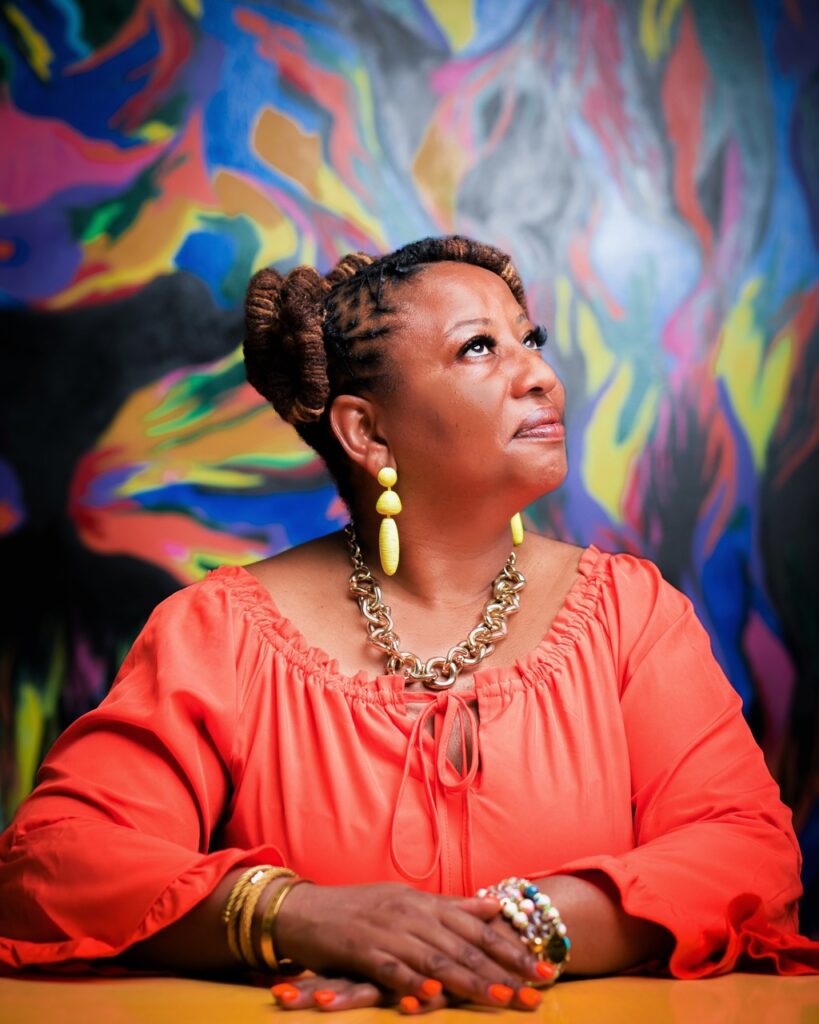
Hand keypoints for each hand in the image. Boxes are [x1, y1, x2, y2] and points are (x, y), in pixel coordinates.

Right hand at [273, 882, 544, 1007]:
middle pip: (464, 945)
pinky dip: (413, 982)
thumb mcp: (408, 902)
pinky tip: (433, 996)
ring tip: (501, 997)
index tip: (543, 968)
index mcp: (425, 903)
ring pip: (436, 958)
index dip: (512, 949)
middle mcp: (412, 914)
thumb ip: (450, 908)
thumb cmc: (359, 909)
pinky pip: (392, 968)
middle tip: (536, 990)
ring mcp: (387, 931)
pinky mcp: (362, 950)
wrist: (305, 909)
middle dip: (504, 969)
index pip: (478, 928)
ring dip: (470, 980)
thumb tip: (493, 907)